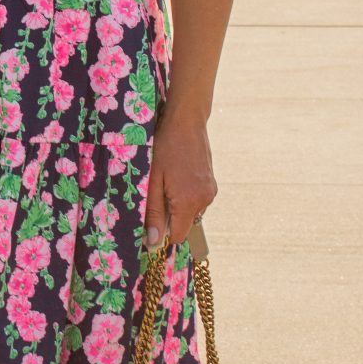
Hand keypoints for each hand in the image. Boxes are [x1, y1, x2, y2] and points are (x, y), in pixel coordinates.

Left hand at [144, 105, 216, 250]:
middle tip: (156, 190)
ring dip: (177, 203)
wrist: (186, 121)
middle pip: (184, 223)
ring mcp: (211, 191)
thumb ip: (154, 213)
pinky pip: (196, 199)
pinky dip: (185, 194)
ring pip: (190, 211)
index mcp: (189, 202)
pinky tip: (176, 174)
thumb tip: (153, 242)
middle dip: (169, 215)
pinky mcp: (212, 183)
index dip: (162, 233)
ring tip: (167, 179)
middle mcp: (204, 199)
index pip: (178, 236)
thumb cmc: (164, 147)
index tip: (150, 221)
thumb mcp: (152, 180)